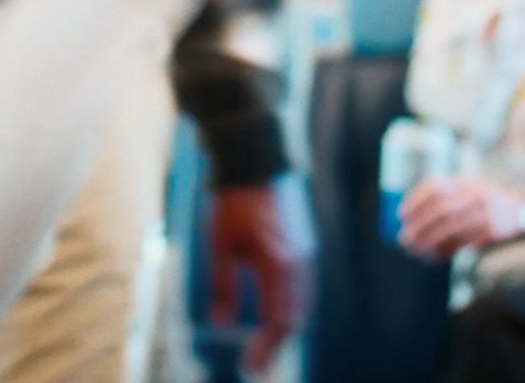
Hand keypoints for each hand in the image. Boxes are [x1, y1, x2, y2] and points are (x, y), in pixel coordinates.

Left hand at [210, 179, 312, 374]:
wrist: (254, 161)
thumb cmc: (232, 200)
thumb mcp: (219, 243)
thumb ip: (222, 285)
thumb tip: (221, 321)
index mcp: (278, 262)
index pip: (279, 319)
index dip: (266, 348)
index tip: (251, 368)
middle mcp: (299, 262)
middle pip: (295, 317)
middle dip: (276, 346)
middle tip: (256, 366)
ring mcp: (305, 254)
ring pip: (301, 305)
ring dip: (284, 330)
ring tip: (263, 351)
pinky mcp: (303, 248)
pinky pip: (301, 289)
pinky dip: (290, 310)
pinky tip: (275, 321)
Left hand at [396, 176, 524, 259]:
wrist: (520, 209)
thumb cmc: (483, 202)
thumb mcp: (464, 190)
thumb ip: (441, 200)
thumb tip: (409, 220)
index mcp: (462, 182)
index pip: (434, 187)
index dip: (415, 201)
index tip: (402, 215)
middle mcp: (472, 194)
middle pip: (440, 211)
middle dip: (419, 227)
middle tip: (405, 240)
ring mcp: (484, 212)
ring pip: (451, 229)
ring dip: (430, 242)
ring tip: (416, 251)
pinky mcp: (491, 231)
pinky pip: (464, 243)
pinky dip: (446, 251)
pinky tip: (435, 256)